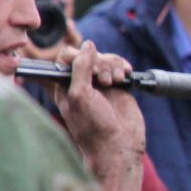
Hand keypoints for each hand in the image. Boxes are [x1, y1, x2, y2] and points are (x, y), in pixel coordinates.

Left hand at [53, 41, 146, 190]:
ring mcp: (101, 84)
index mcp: (64, 85)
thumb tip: (88, 45)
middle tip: (104, 80)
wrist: (118, 144)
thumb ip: (80, 68)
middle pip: (89, 55)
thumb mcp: (79, 95)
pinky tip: (126, 76)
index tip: (88, 68)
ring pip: (106, 59)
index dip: (77, 57)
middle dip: (99, 63)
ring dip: (112, 66)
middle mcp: (82, 83)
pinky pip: (120, 66)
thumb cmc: (93, 126)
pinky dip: (123, 67)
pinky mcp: (119, 87)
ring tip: (115, 81)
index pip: (66, 58)